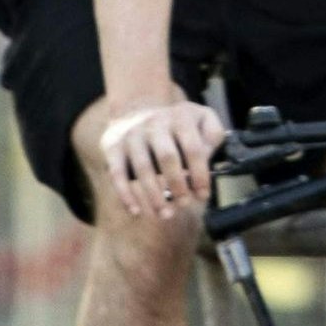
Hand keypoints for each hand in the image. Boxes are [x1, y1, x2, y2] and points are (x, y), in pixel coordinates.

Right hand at [94, 94, 226, 223]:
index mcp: (180, 116)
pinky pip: (117, 174)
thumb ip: (212, 136)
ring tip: (165, 214)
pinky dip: (126, 195)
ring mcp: (132, 134)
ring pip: (142, 168)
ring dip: (154, 196)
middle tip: (184, 204)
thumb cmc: (175, 125)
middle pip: (167, 157)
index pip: (193, 148)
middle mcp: (155, 122)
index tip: (203, 195)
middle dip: (178, 185)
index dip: (200, 175)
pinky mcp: (113, 146)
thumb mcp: (201, 119)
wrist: (135, 111)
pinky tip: (135, 211)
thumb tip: (208, 160)